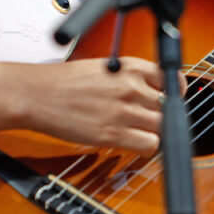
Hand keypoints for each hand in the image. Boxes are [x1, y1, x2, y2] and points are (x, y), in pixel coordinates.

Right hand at [14, 57, 179, 154]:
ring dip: (155, 132)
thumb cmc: (65, 81)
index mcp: (130, 66)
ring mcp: (124, 110)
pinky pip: (149, 144)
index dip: (176, 93)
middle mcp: (131, 86)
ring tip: (141, 132)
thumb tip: (152, 91)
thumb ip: (130, 77)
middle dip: (164, 115)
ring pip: (162, 127)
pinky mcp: (113, 133)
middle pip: (169, 106)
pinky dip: (146, 147)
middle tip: (152, 119)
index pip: (171, 79)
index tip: (173, 99)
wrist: (38, 94)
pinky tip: (135, 144)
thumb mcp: (105, 67)